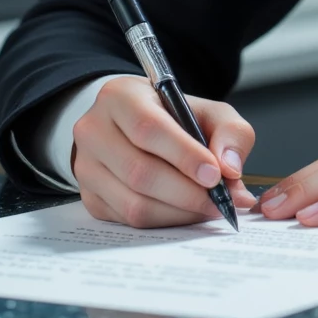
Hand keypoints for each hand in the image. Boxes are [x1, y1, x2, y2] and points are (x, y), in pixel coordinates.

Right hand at [72, 75, 257, 228]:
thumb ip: (230, 131)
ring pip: (133, 202)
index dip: (184, 155)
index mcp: (120, 97)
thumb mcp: (208, 111)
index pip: (149, 129)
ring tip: (209, 207)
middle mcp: (94, 131)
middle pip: (140, 172)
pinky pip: (128, 220)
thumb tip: (230, 168)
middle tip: (220, 201)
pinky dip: (165, 220)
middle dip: (187, 192)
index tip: (215, 175)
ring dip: (178, 211)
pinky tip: (186, 211)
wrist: (135, 126)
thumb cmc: (173, 117)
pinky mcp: (90, 198)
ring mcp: (86, 168)